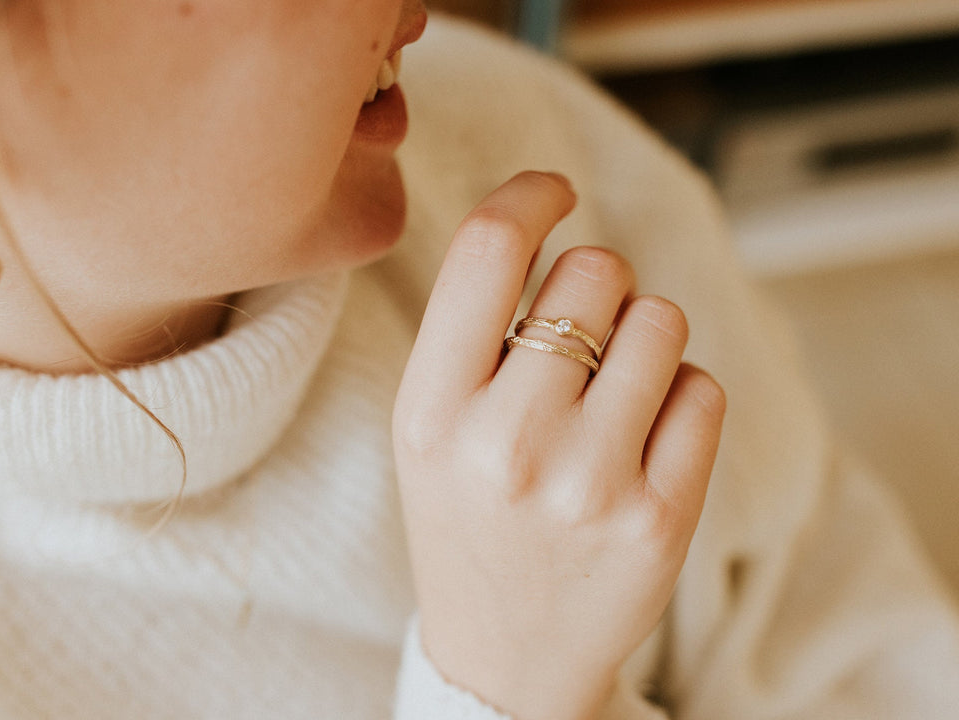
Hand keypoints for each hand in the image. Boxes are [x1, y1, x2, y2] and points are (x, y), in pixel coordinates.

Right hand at [393, 172, 725, 719]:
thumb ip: (470, 334)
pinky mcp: (660, 517)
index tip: (555, 191)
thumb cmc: (466, 522)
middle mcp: (505, 442)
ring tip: (612, 395)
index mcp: (429, 411)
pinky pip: (703, 388)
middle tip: (580, 340)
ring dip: (644, 339)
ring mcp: (588, 483)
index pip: (487, 250)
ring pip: (660, 321)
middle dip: (596, 286)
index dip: (531, 194)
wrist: (503, 657)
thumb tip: (548, 223)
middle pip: (593, 272)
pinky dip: (681, 398)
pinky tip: (645, 442)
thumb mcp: (426, 432)